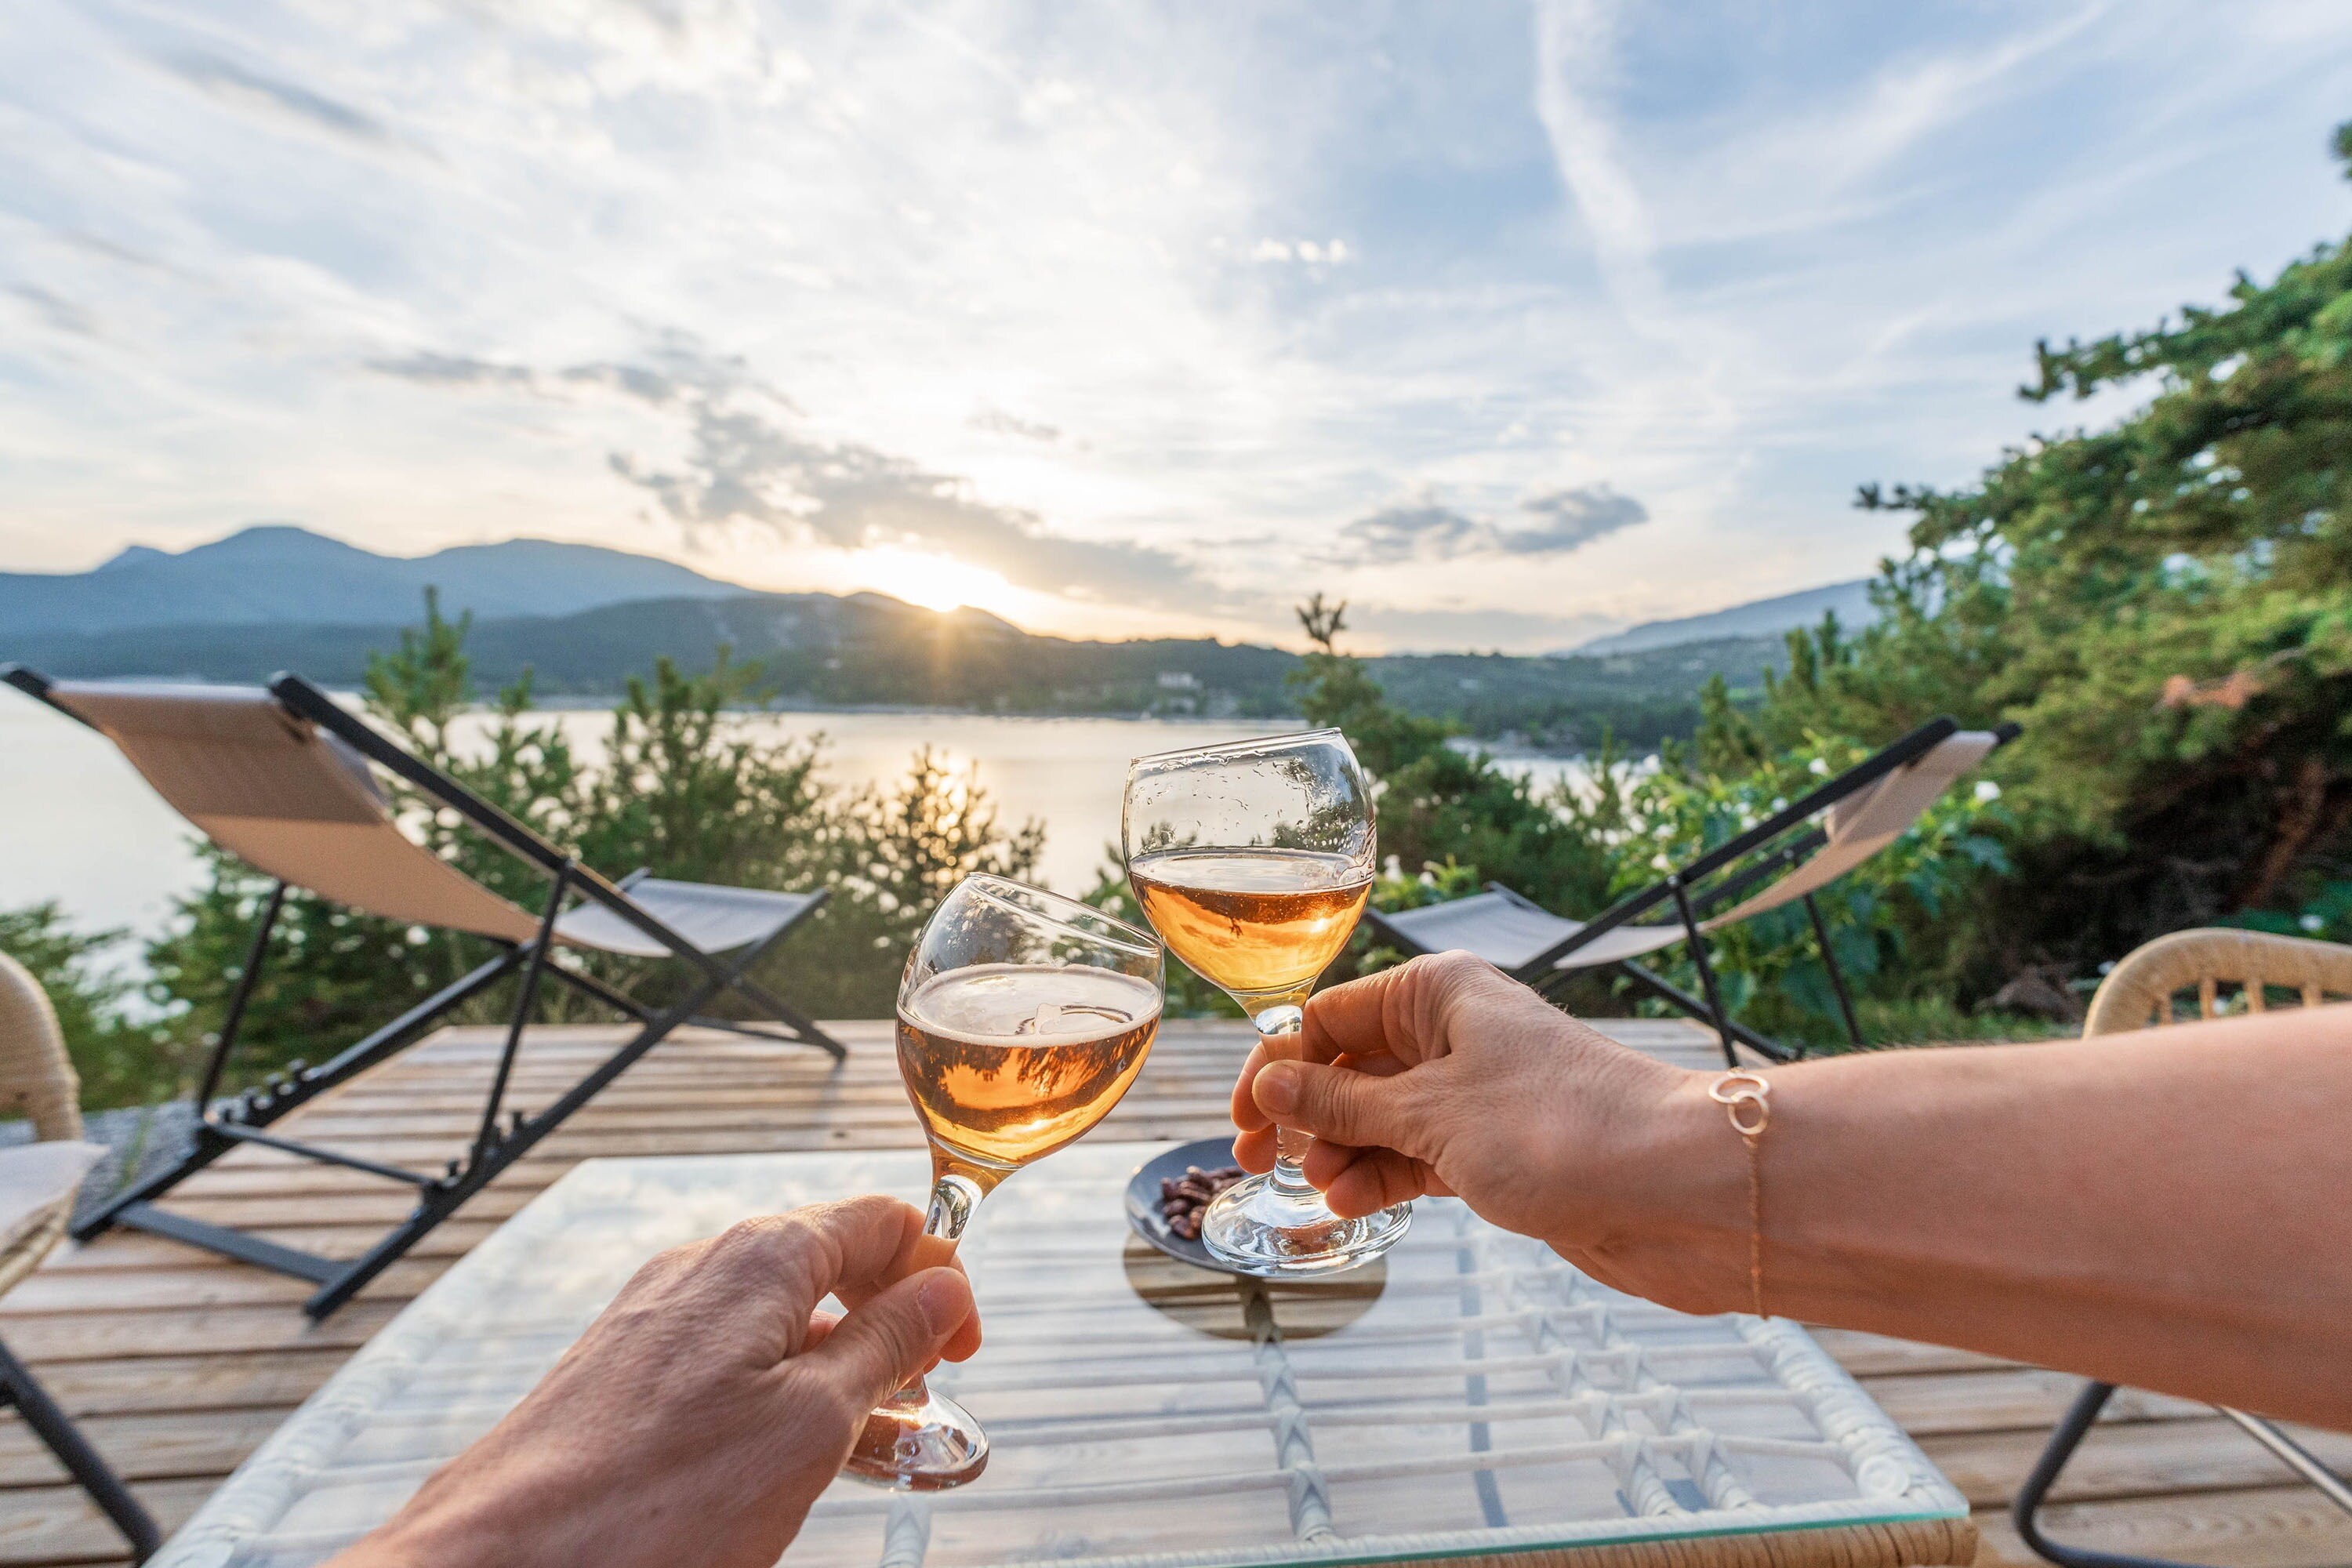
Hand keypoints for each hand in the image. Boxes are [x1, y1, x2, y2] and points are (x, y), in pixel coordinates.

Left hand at [333, 1195, 981, 1567]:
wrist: (503, 1563)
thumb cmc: (653, 1502)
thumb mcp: (813, 1422)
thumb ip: (887, 1345)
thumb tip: (943, 1289)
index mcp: (761, 1257)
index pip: (882, 1222)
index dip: (940, 1277)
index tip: (965, 1350)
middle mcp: (703, 1270)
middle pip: (832, 1265)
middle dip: (894, 1326)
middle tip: (930, 1398)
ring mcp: (657, 1322)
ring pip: (781, 1324)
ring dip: (842, 1372)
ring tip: (880, 1444)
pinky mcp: (624, 1376)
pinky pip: (729, 1364)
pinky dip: (781, 1399)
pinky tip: (792, 1461)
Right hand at [1231, 951, 1734, 1309]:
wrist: (1678, 1188)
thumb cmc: (1563, 1128)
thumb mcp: (1430, 1114)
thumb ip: (1342, 1104)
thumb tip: (1269, 1089)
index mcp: (1438, 993)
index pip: (1328, 1018)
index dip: (1276, 1069)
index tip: (1241, 1123)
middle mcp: (1456, 1034)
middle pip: (1350, 1068)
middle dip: (1305, 1115)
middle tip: (1256, 1165)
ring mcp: (1479, 1095)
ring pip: (1382, 1118)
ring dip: (1343, 1153)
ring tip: (1323, 1189)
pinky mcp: (1499, 1151)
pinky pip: (1419, 1157)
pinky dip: (1383, 1177)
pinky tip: (1353, 1203)